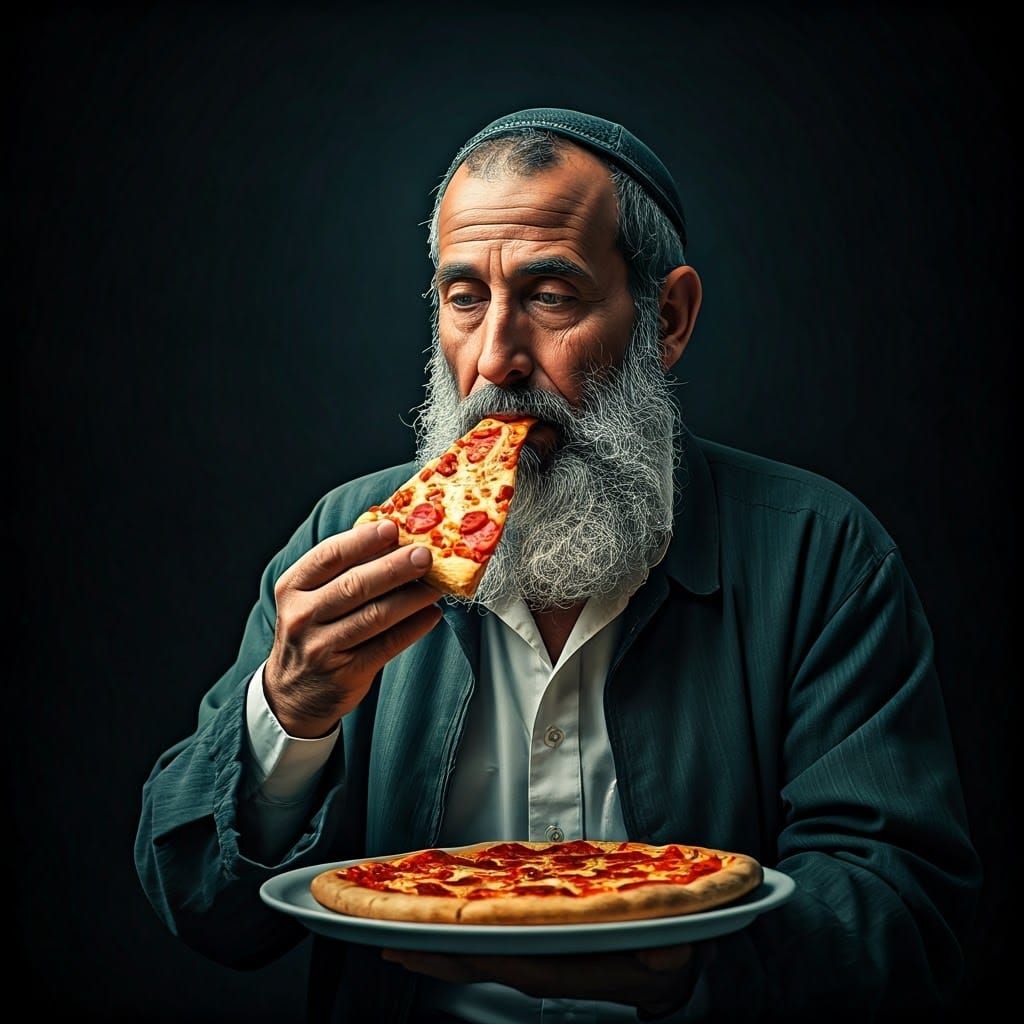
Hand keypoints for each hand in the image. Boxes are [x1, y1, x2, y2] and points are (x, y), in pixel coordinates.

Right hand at [264, 519, 441, 736]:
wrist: (293, 694)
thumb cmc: (313, 633)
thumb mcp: (310, 599)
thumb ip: (341, 572)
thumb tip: (394, 540)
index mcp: (292, 588)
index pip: (328, 556)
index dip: (362, 540)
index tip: (392, 527)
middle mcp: (302, 616)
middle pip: (355, 585)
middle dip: (395, 567)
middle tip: (425, 555)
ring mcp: (321, 647)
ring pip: (375, 615)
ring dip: (411, 597)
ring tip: (436, 585)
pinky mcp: (345, 673)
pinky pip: (387, 645)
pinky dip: (414, 627)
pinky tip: (432, 614)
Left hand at [381, 943, 695, 1016]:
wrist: (662, 974)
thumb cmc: (661, 956)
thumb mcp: (670, 953)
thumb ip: (664, 952)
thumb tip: (660, 950)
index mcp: (564, 968)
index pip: (508, 964)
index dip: (469, 955)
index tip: (432, 942)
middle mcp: (540, 969)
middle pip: (478, 963)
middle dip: (435, 955)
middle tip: (390, 943)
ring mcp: (532, 964)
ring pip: (476, 958)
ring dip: (438, 951)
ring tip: (398, 940)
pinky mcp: (531, 954)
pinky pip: (486, 949)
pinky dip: (457, 942)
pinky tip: (438, 932)